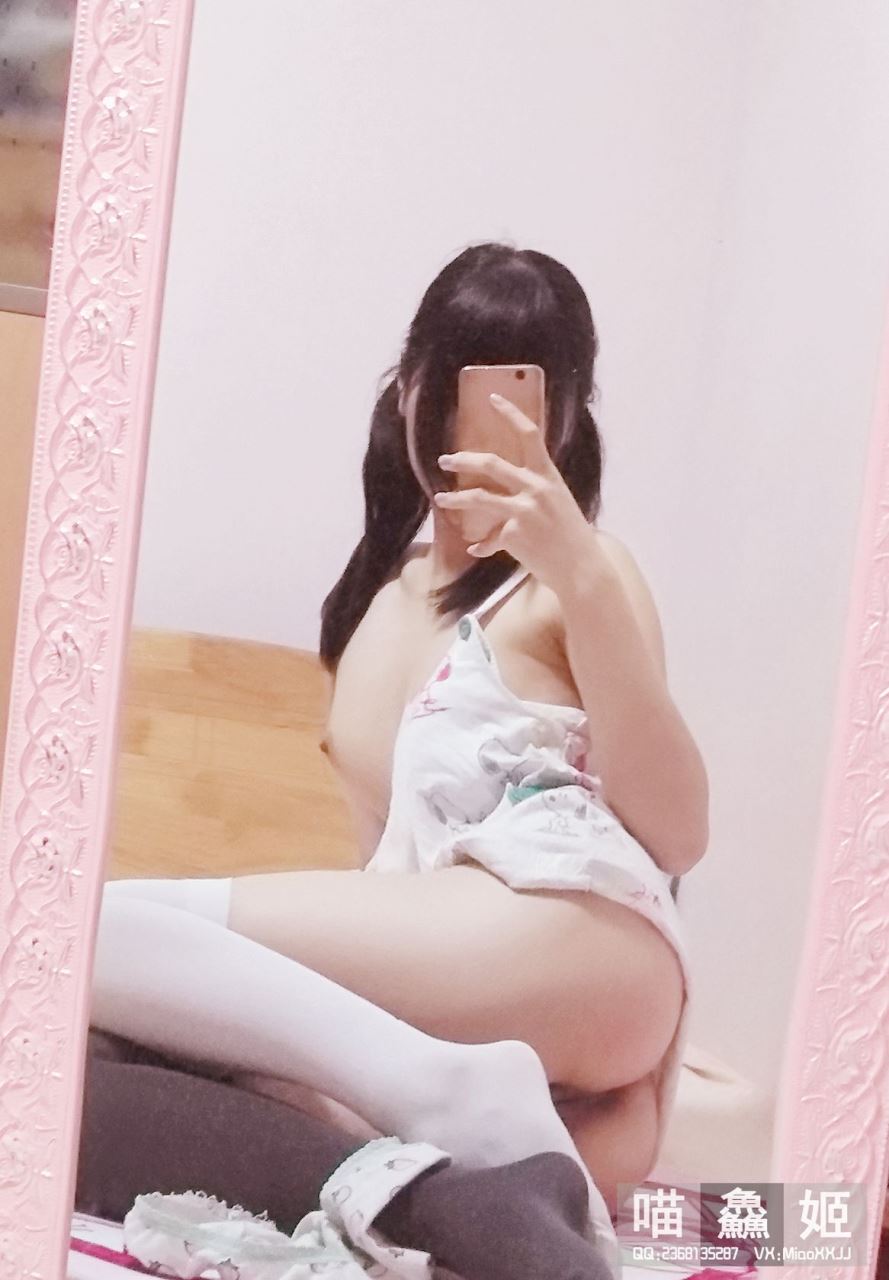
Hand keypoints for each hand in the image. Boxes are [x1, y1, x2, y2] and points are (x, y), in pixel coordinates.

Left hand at [433, 392, 597, 593]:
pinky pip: (488, 538)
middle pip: (491, 463)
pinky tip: (476, 550)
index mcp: (548, 475)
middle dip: (463, 459)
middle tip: (445, 459)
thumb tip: (508, 487)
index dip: (510, 413)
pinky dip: (482, 546)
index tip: (492, 398)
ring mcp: (524, 511)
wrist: (582, 569)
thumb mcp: (559, 503)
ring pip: (478, 497)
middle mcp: (536, 488)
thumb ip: (536, 490)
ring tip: (441, 499)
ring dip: (455, 498)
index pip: (529, 434)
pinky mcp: (514, 535)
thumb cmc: (571, 537)